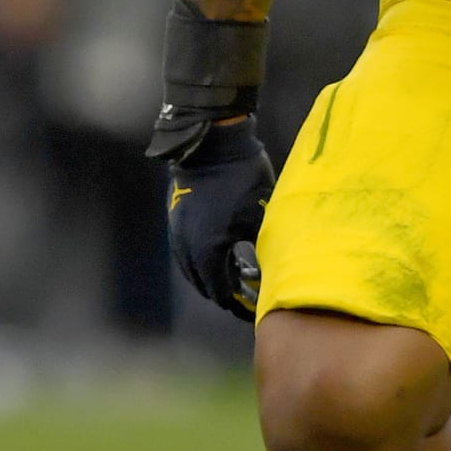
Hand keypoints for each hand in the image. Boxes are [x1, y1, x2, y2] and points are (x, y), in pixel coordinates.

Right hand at [164, 121, 274, 318]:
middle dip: (229, 294)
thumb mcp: (262, 218)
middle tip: (253, 293)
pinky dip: (204, 260)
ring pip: (194, 271)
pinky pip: (187, 253)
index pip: (223, 295)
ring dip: (215, 277)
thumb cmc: (243, 178)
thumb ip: (265, 251)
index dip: (243, 305)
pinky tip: (225, 253)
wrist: (213, 143)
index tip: (261, 306)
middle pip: (206, 287)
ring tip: (242, 273)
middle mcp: (186, 250)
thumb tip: (274, 276)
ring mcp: (177, 235)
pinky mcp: (176, 221)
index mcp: (207, 254)